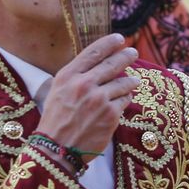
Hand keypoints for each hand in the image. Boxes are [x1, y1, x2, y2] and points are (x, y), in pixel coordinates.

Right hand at [37, 34, 138, 155]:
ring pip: (123, 83)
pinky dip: (125, 99)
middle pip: (112, 64)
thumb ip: (75, 77)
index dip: (109, 43)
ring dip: (130, 81)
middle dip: (126, 56)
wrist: (56, 150)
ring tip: (133, 80)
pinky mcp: (110, 115)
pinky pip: (124, 100)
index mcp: (68, 76)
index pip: (93, 52)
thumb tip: (96, 65)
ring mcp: (99, 99)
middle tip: (132, 52)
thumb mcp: (57, 91)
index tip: (119, 39)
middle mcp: (84, 84)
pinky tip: (123, 100)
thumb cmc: (55, 120)